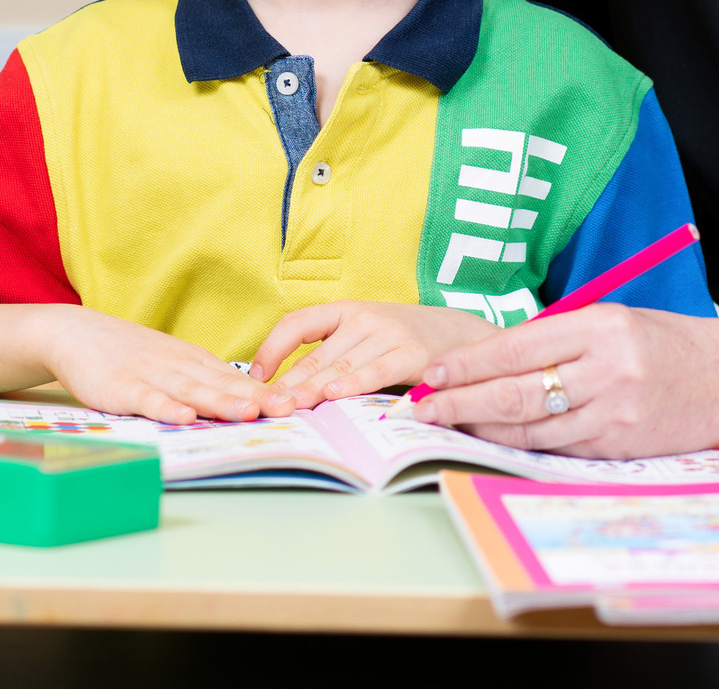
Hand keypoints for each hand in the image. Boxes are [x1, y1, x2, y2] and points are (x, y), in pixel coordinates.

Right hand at [32, 305, 283, 424]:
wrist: (78, 333)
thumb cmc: (130, 354)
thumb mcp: (172, 363)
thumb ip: (202, 382)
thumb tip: (243, 402)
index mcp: (194, 362)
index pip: (236, 378)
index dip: (265, 391)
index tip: (295, 403)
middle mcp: (179, 366)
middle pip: (222, 384)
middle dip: (256, 398)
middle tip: (287, 409)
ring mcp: (151, 376)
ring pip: (192, 390)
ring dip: (221, 402)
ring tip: (249, 413)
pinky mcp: (122, 387)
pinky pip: (147, 399)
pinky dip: (166, 408)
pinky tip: (184, 417)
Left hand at [246, 300, 495, 406]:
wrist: (463, 334)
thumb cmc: (405, 341)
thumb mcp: (366, 337)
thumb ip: (335, 356)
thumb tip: (288, 389)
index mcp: (346, 310)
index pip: (297, 323)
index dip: (272, 349)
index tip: (255, 376)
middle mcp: (365, 317)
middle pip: (316, 354)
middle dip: (287, 384)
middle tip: (263, 406)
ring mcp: (389, 333)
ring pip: (341, 366)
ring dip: (311, 389)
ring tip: (288, 407)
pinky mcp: (412, 354)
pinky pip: (376, 372)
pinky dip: (354, 384)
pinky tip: (335, 396)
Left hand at [410, 304, 718, 458]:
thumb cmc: (671, 344)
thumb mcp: (617, 322)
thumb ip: (562, 339)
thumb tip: (494, 360)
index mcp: (601, 326)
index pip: (518, 346)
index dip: (469, 363)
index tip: (435, 371)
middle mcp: (607, 369)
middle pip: (515, 392)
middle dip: (460, 401)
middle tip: (422, 407)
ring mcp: (615, 412)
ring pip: (530, 427)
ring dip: (481, 429)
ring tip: (447, 425)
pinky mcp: (622, 446)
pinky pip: (557, 448)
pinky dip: (519, 445)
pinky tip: (492, 440)